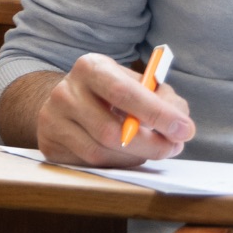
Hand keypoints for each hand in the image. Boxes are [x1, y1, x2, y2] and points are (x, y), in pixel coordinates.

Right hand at [32, 53, 193, 166]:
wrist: (69, 102)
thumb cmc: (112, 94)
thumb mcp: (138, 85)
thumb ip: (165, 99)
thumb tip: (180, 125)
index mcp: (89, 68)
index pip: (122, 92)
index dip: (156, 113)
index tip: (184, 129)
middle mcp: (65, 92)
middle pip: (111, 131)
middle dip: (150, 145)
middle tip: (173, 147)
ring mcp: (52, 119)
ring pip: (100, 152)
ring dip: (134, 157)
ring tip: (148, 149)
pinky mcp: (48, 144)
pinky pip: (87, 165)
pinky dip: (114, 165)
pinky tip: (124, 155)